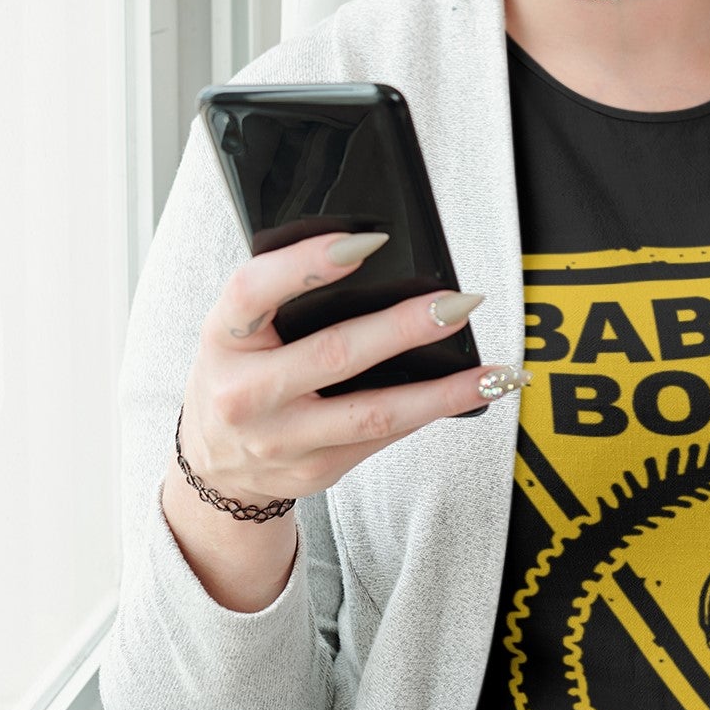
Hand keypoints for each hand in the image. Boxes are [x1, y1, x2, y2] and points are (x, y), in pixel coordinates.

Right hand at [175, 229, 522, 510]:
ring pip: (373, 412)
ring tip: (492, 371)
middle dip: (403, 327)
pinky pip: (384, 437)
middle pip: (334, 354)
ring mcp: (282, 439)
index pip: (255, 291)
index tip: (367, 239)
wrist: (217, 468)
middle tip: (456, 303)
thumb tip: (372, 257)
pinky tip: (470, 394)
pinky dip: (431, 412)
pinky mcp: (317, 470)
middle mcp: (245, 393)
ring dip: (442, 391)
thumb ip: (281, 302)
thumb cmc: (237, 378)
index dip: (308, 262)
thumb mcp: (236, 334)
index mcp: (222, 339)